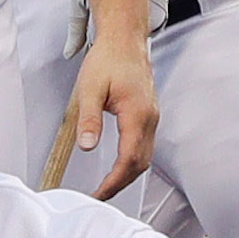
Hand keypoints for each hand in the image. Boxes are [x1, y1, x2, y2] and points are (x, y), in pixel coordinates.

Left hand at [49, 37, 157, 198]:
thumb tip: (87, 147)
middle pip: (140, 164)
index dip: (113, 182)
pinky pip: (144, 146)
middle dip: (120, 184)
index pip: (128, 159)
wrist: (125, 40)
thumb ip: (88, 119)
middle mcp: (150, 118)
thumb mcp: (90, 89)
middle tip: (99, 197)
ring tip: (106, 187)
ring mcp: (152, 117)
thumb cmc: (108, 60)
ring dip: (127, 175)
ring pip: (145, 157)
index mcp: (137, 114)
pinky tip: (118, 167)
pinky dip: (132, 162)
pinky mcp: (148, 115)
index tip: (98, 194)